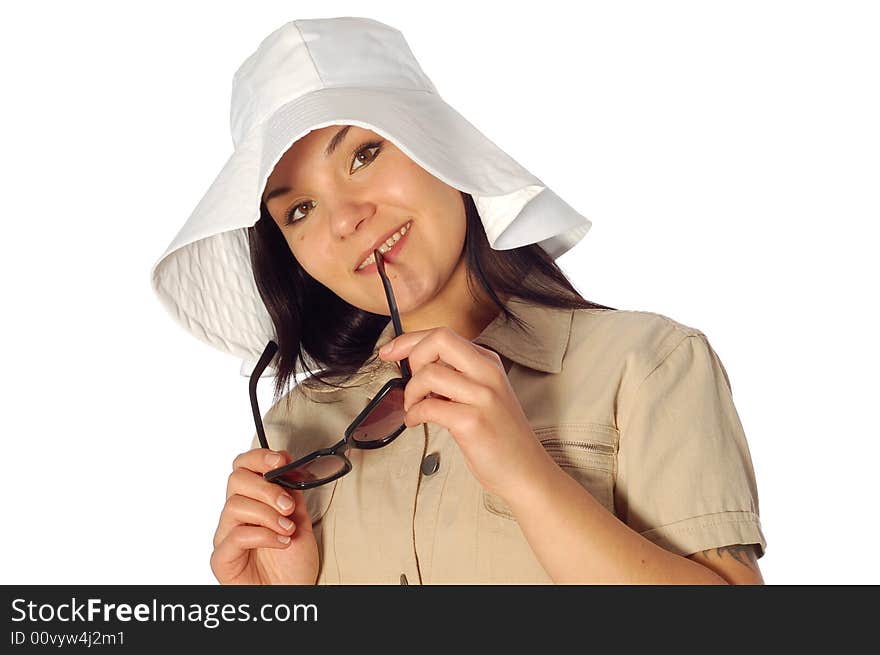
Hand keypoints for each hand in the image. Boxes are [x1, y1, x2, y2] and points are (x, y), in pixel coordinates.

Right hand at [210, 448, 318, 584]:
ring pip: (236, 505)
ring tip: (287, 529)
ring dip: (268, 514)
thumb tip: (289, 466)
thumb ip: (292, 493)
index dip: (259, 457)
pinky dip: (264, 535)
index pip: (243, 467)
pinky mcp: (222, 558)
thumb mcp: (300, 519)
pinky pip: (237, 535)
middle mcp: (235, 516)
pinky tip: (281, 542)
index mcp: (252, 501)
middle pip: (236, 480)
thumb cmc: (294, 562)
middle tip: (287, 505)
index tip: (280, 460)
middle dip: (267, 488)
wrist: (293, 593)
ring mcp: (226, 535)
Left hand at [379, 326, 554, 499]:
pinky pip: (429, 407)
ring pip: (429, 374)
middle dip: (410, 356)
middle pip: (438, 340)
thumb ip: (456, 376)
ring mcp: (482, 396)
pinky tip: (416, 421)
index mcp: (487, 362)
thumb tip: (417, 366)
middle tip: (409, 381)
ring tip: (413, 408)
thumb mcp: (483, 393)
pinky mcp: (472, 422)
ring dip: (410, 392)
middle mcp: (487, 373)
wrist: (524, 470)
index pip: (443, 335)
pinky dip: (413, 414)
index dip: (409, 340)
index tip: (389, 351)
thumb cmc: (500, 435)